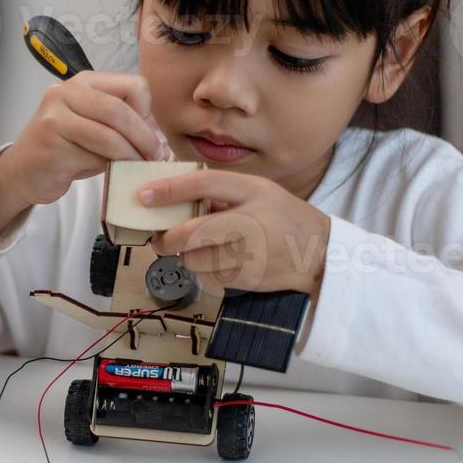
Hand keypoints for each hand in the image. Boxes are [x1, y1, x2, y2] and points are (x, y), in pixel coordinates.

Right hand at [0, 72, 170, 239]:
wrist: (22, 172)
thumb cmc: (64, 150)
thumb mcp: (94, 128)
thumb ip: (122, 125)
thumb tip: (161, 140)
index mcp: (84, 82)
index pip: (134, 86)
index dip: (148, 112)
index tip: (150, 135)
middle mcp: (66, 93)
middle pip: (121, 110)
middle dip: (145, 137)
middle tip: (156, 156)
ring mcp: (56, 118)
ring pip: (110, 136)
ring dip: (132, 156)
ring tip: (140, 167)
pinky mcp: (53, 145)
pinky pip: (95, 157)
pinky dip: (113, 168)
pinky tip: (118, 174)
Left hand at [141, 170, 330, 296]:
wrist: (319, 253)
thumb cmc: (282, 218)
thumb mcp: (258, 192)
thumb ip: (221, 193)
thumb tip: (172, 199)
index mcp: (251, 190)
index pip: (202, 184)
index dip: (168, 190)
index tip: (143, 196)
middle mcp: (250, 220)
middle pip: (191, 232)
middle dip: (167, 239)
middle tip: (160, 239)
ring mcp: (249, 253)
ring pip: (194, 259)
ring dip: (187, 257)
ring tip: (199, 251)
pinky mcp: (247, 278)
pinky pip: (208, 277)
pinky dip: (205, 271)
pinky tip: (220, 263)